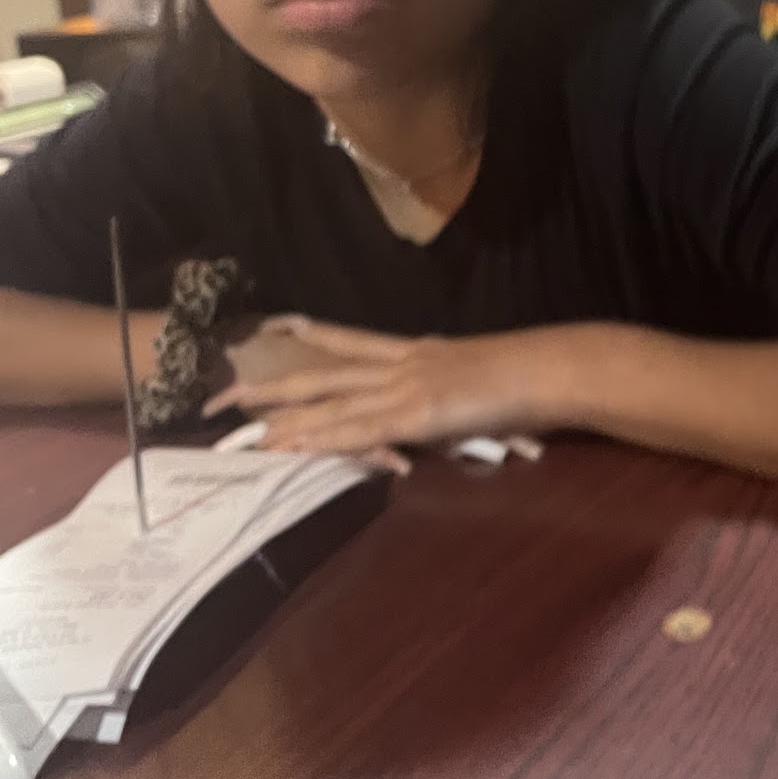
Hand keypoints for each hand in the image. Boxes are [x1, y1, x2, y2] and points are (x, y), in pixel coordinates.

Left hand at [202, 319, 545, 461]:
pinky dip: (322, 437)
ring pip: (332, 398)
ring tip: (243, 426)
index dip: (309, 338)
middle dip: (275, 381)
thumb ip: (449, 395)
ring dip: (285, 414)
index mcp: (416, 351)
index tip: (273, 333)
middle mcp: (402, 361)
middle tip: (227, 392)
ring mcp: (406, 385)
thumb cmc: (527, 378)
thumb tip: (439, 412)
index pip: (350, 343)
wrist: (550, 369)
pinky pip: (359, 427)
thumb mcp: (475, 383)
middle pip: (325, 370)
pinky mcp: (417, 412)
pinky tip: (293, 445)